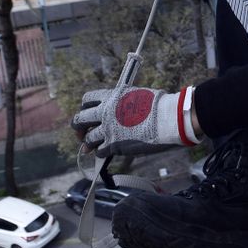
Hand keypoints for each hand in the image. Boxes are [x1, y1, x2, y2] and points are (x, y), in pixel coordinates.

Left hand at [72, 86, 199, 157]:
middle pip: (79, 120)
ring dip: (90, 143)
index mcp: (111, 96)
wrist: (169, 119)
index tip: (88, 114)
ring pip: (88, 139)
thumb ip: (122, 102)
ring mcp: (108, 129)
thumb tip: (118, 110)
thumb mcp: (136, 95)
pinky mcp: (115, 145)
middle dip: (78, 128)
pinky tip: (107, 151)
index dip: (85, 108)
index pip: (87, 100)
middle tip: (82, 134)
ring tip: (94, 146)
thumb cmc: (159, 105)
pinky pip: (100, 151)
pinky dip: (102, 153)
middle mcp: (105, 112)